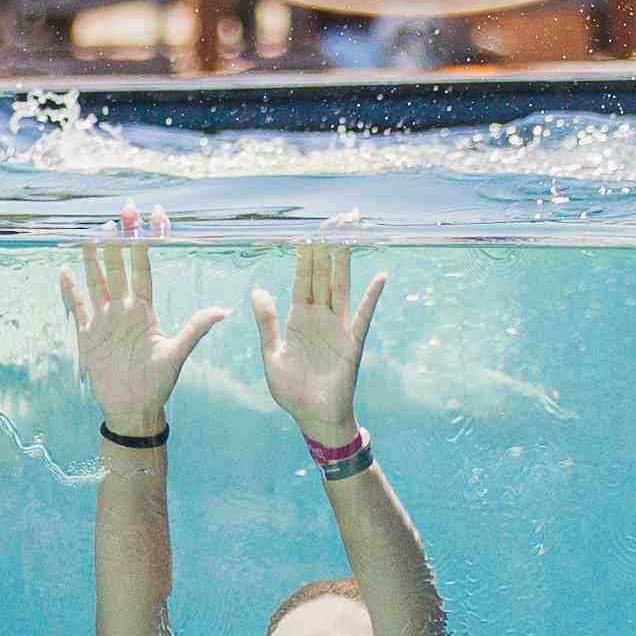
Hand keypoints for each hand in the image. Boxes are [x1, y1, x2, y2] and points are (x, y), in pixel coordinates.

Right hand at [60, 227, 225, 434]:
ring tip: (91, 233)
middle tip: (122, 211)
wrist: (133, 407)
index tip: (152, 215)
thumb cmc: (158, 383)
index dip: (148, 241)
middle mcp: (124, 308)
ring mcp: (104, 319)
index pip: (145, 267)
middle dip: (120, 239)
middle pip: (119, 266)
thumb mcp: (177, 354)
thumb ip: (195, 329)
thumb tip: (224, 310)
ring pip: (97, 281)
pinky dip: (70, 290)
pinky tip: (65, 271)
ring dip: (94, 258)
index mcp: (145, 309)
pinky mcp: (87, 333)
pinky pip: (77, 306)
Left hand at [253, 239, 390, 442]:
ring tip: (350, 233)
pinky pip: (363, 315)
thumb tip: (257, 290)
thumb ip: (267, 322)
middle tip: (335, 217)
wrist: (314, 419)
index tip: (307, 229)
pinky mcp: (352, 343)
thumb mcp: (272, 355)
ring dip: (345, 260)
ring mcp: (338, 327)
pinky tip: (379, 276)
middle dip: (327, 247)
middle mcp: (320, 317)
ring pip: (341, 286)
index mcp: (298, 318)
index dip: (304, 254)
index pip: (301, 278)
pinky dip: (371, 296)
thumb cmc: (292, 391)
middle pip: (323, 274)